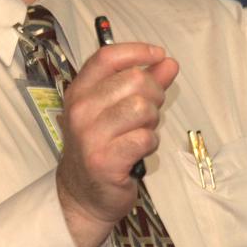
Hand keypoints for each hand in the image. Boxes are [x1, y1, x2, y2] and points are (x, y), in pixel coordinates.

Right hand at [54, 42, 178, 246]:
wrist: (83, 195)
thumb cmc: (102, 147)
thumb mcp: (116, 110)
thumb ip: (143, 84)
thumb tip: (168, 62)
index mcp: (79, 91)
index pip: (107, 57)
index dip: (138, 51)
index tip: (158, 56)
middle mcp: (81, 110)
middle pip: (134, 80)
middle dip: (154, 93)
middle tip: (150, 111)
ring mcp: (90, 135)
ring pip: (142, 108)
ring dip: (152, 120)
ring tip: (142, 131)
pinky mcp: (104, 160)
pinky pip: (144, 138)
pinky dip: (150, 143)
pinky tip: (140, 150)